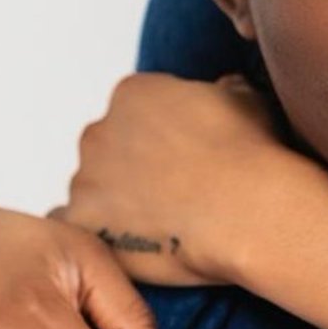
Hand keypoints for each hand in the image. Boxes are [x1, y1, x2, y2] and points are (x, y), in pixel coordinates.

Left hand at [61, 73, 295, 290]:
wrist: (247, 209)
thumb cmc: (250, 155)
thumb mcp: (247, 99)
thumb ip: (223, 90)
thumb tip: (224, 89)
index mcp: (133, 93)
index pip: (136, 110)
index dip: (163, 134)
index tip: (185, 155)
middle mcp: (99, 130)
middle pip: (108, 147)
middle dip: (133, 165)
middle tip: (173, 190)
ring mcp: (86, 178)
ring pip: (94, 188)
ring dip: (117, 201)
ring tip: (161, 222)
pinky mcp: (84, 222)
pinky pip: (77, 225)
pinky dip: (100, 231)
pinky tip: (133, 240)